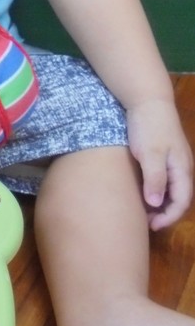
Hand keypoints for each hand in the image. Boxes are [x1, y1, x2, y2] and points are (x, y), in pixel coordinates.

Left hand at [126, 98, 192, 230]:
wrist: (147, 99)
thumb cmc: (149, 126)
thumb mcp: (150, 153)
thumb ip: (155, 179)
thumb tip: (156, 205)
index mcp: (183, 169)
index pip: (182, 202)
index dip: (169, 217)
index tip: (152, 226)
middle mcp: (182, 167)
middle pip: (179, 198)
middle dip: (166, 213)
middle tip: (147, 222)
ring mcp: (174, 161)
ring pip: (172, 189)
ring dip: (161, 203)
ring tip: (144, 212)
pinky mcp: (164, 155)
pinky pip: (165, 179)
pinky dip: (156, 190)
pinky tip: (143, 193)